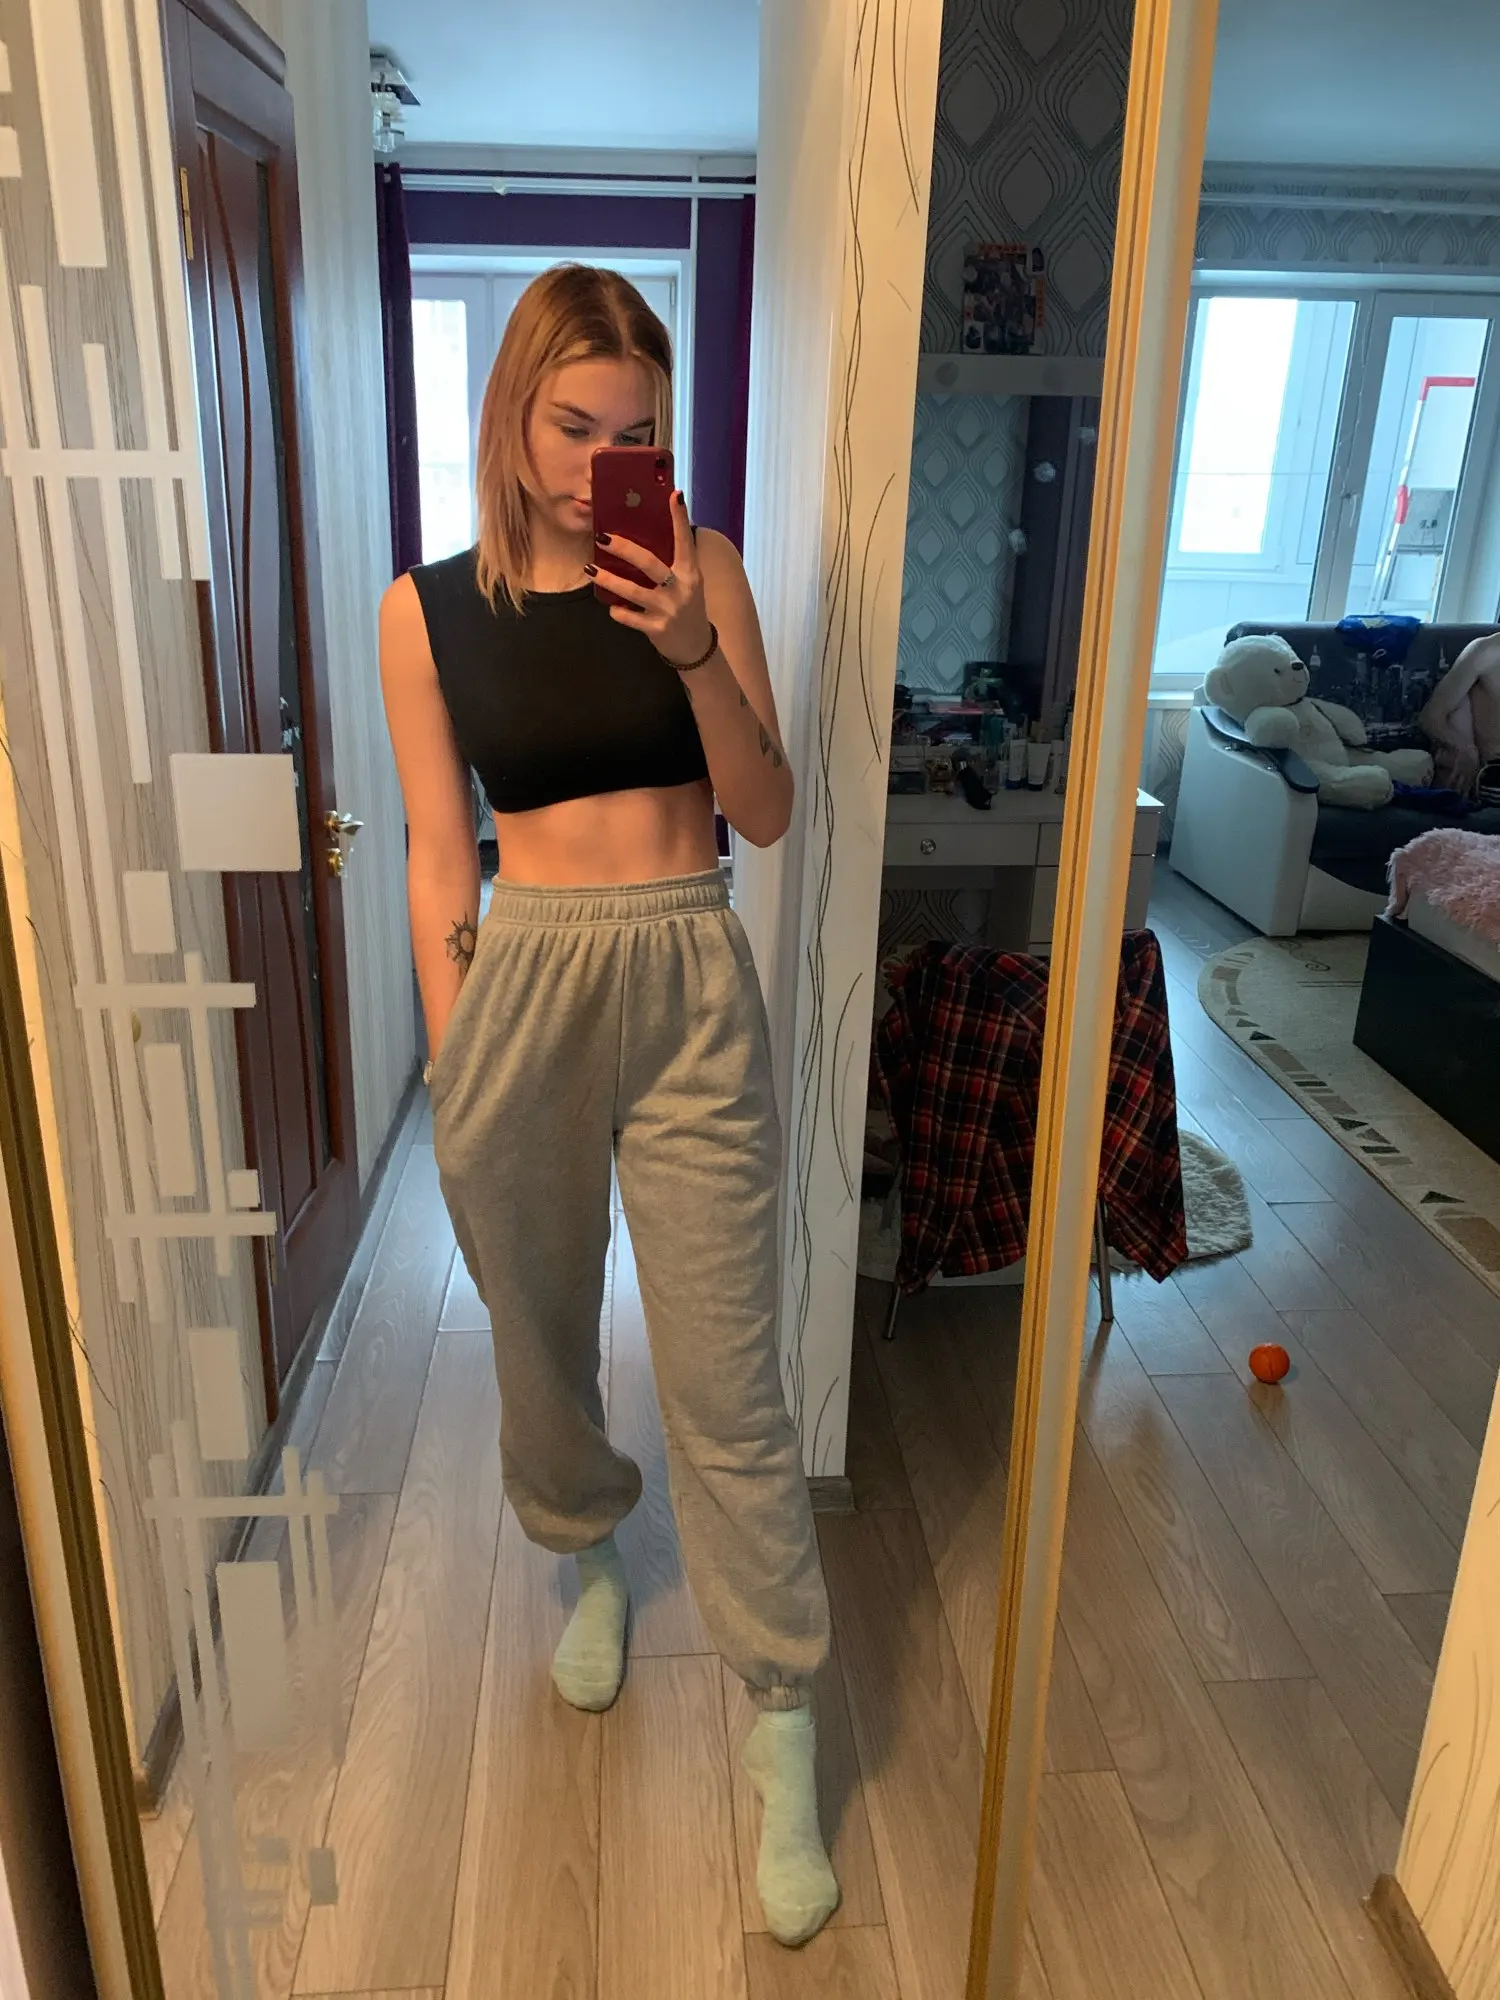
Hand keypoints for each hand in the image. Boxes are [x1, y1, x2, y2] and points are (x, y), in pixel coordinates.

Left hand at [591, 491, 714, 668]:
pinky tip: (611, 606)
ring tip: (590, 569)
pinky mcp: (657, 628)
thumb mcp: (687, 582)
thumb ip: (672, 562)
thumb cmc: (686, 605)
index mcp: (690, 572)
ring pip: (633, 591)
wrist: (695, 646)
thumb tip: (646, 534)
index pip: (685, 541)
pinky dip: (618, 611)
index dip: (680, 519)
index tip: (673, 496)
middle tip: (602, 537)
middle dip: (624, 549)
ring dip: (609, 579)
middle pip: (649, 564)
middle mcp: (681, 589)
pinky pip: (630, 617)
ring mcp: (668, 609)